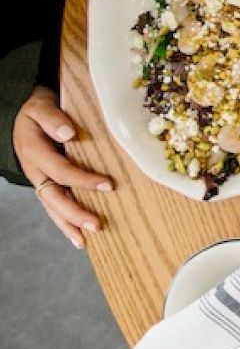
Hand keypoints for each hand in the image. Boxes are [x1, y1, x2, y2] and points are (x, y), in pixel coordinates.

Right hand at [13, 86, 111, 248]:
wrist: (22, 112)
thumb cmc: (36, 110)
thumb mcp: (41, 107)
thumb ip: (53, 119)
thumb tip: (69, 134)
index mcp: (34, 152)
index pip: (61, 171)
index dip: (83, 180)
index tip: (108, 185)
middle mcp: (35, 170)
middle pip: (53, 197)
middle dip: (74, 214)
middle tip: (97, 225)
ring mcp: (39, 178)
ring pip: (51, 206)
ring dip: (68, 224)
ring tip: (84, 242)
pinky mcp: (45, 182)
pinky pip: (54, 204)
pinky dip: (64, 221)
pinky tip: (77, 236)